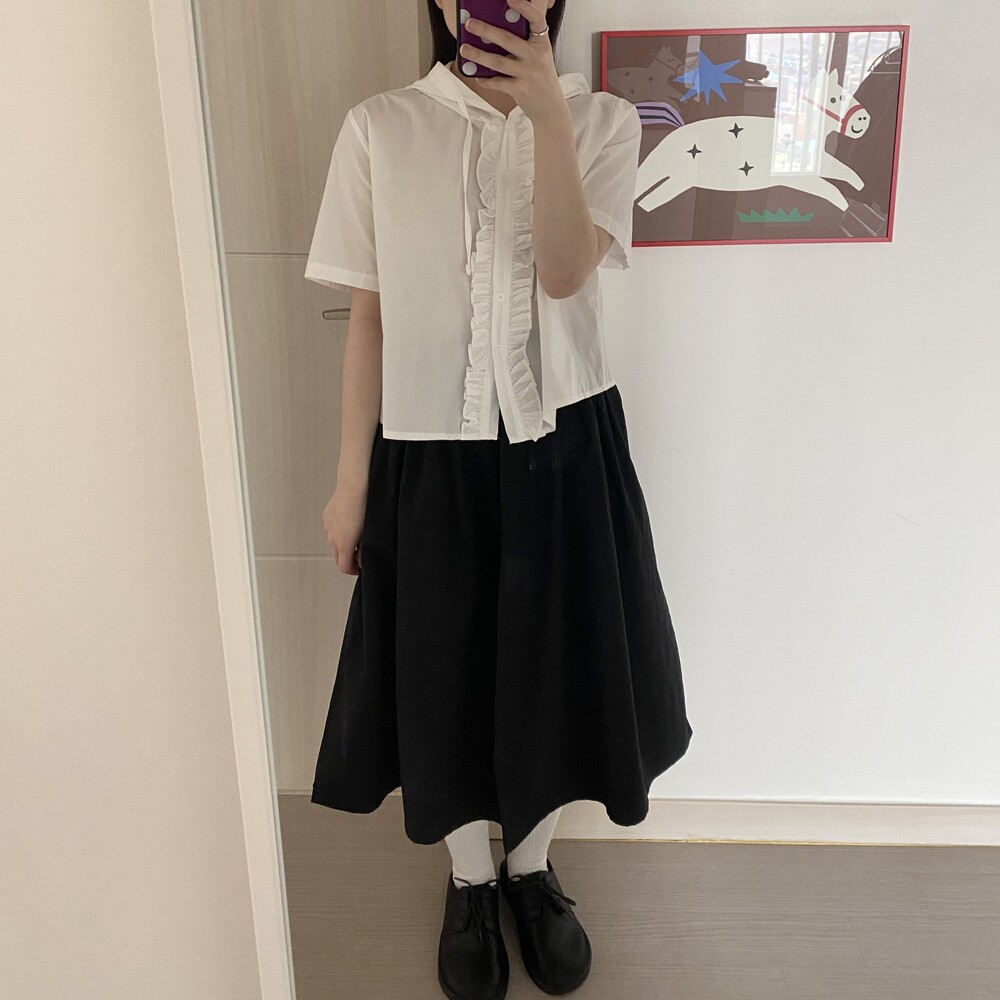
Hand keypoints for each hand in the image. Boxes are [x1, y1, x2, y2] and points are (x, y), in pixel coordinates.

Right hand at [323, 483, 366, 574]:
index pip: (343, 567)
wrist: (354, 485)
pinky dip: (338, 534)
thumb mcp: (369, 532)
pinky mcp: (326, 518)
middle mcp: (332, 538)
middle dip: (347, 560)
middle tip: (359, 556)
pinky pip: (331, 531)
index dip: (353, 571)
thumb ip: (364, 550)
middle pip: (337, 558)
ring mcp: (327, 527)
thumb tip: (362, 560)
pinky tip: (348, 526)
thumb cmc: (365, 506)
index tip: (360, 568)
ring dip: (342, 546)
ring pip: (333, 544)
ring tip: (355, 539)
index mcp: (343, 544)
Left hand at [459, 0, 565, 123]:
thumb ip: (527, 39)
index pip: (537, 20)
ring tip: (464, 48)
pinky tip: (476, 75)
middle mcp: (537, 57)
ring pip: (498, 62)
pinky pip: (498, 82)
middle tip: (470, 23)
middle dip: (486, 30)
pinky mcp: (520, 90)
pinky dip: (485, 79)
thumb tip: (508, 20)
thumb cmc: (540, 77)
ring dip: (478, 55)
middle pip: (508, 40)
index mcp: (542, 43)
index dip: (524, 7)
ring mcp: (528, 74)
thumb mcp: (540, 55)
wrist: (550, 107)